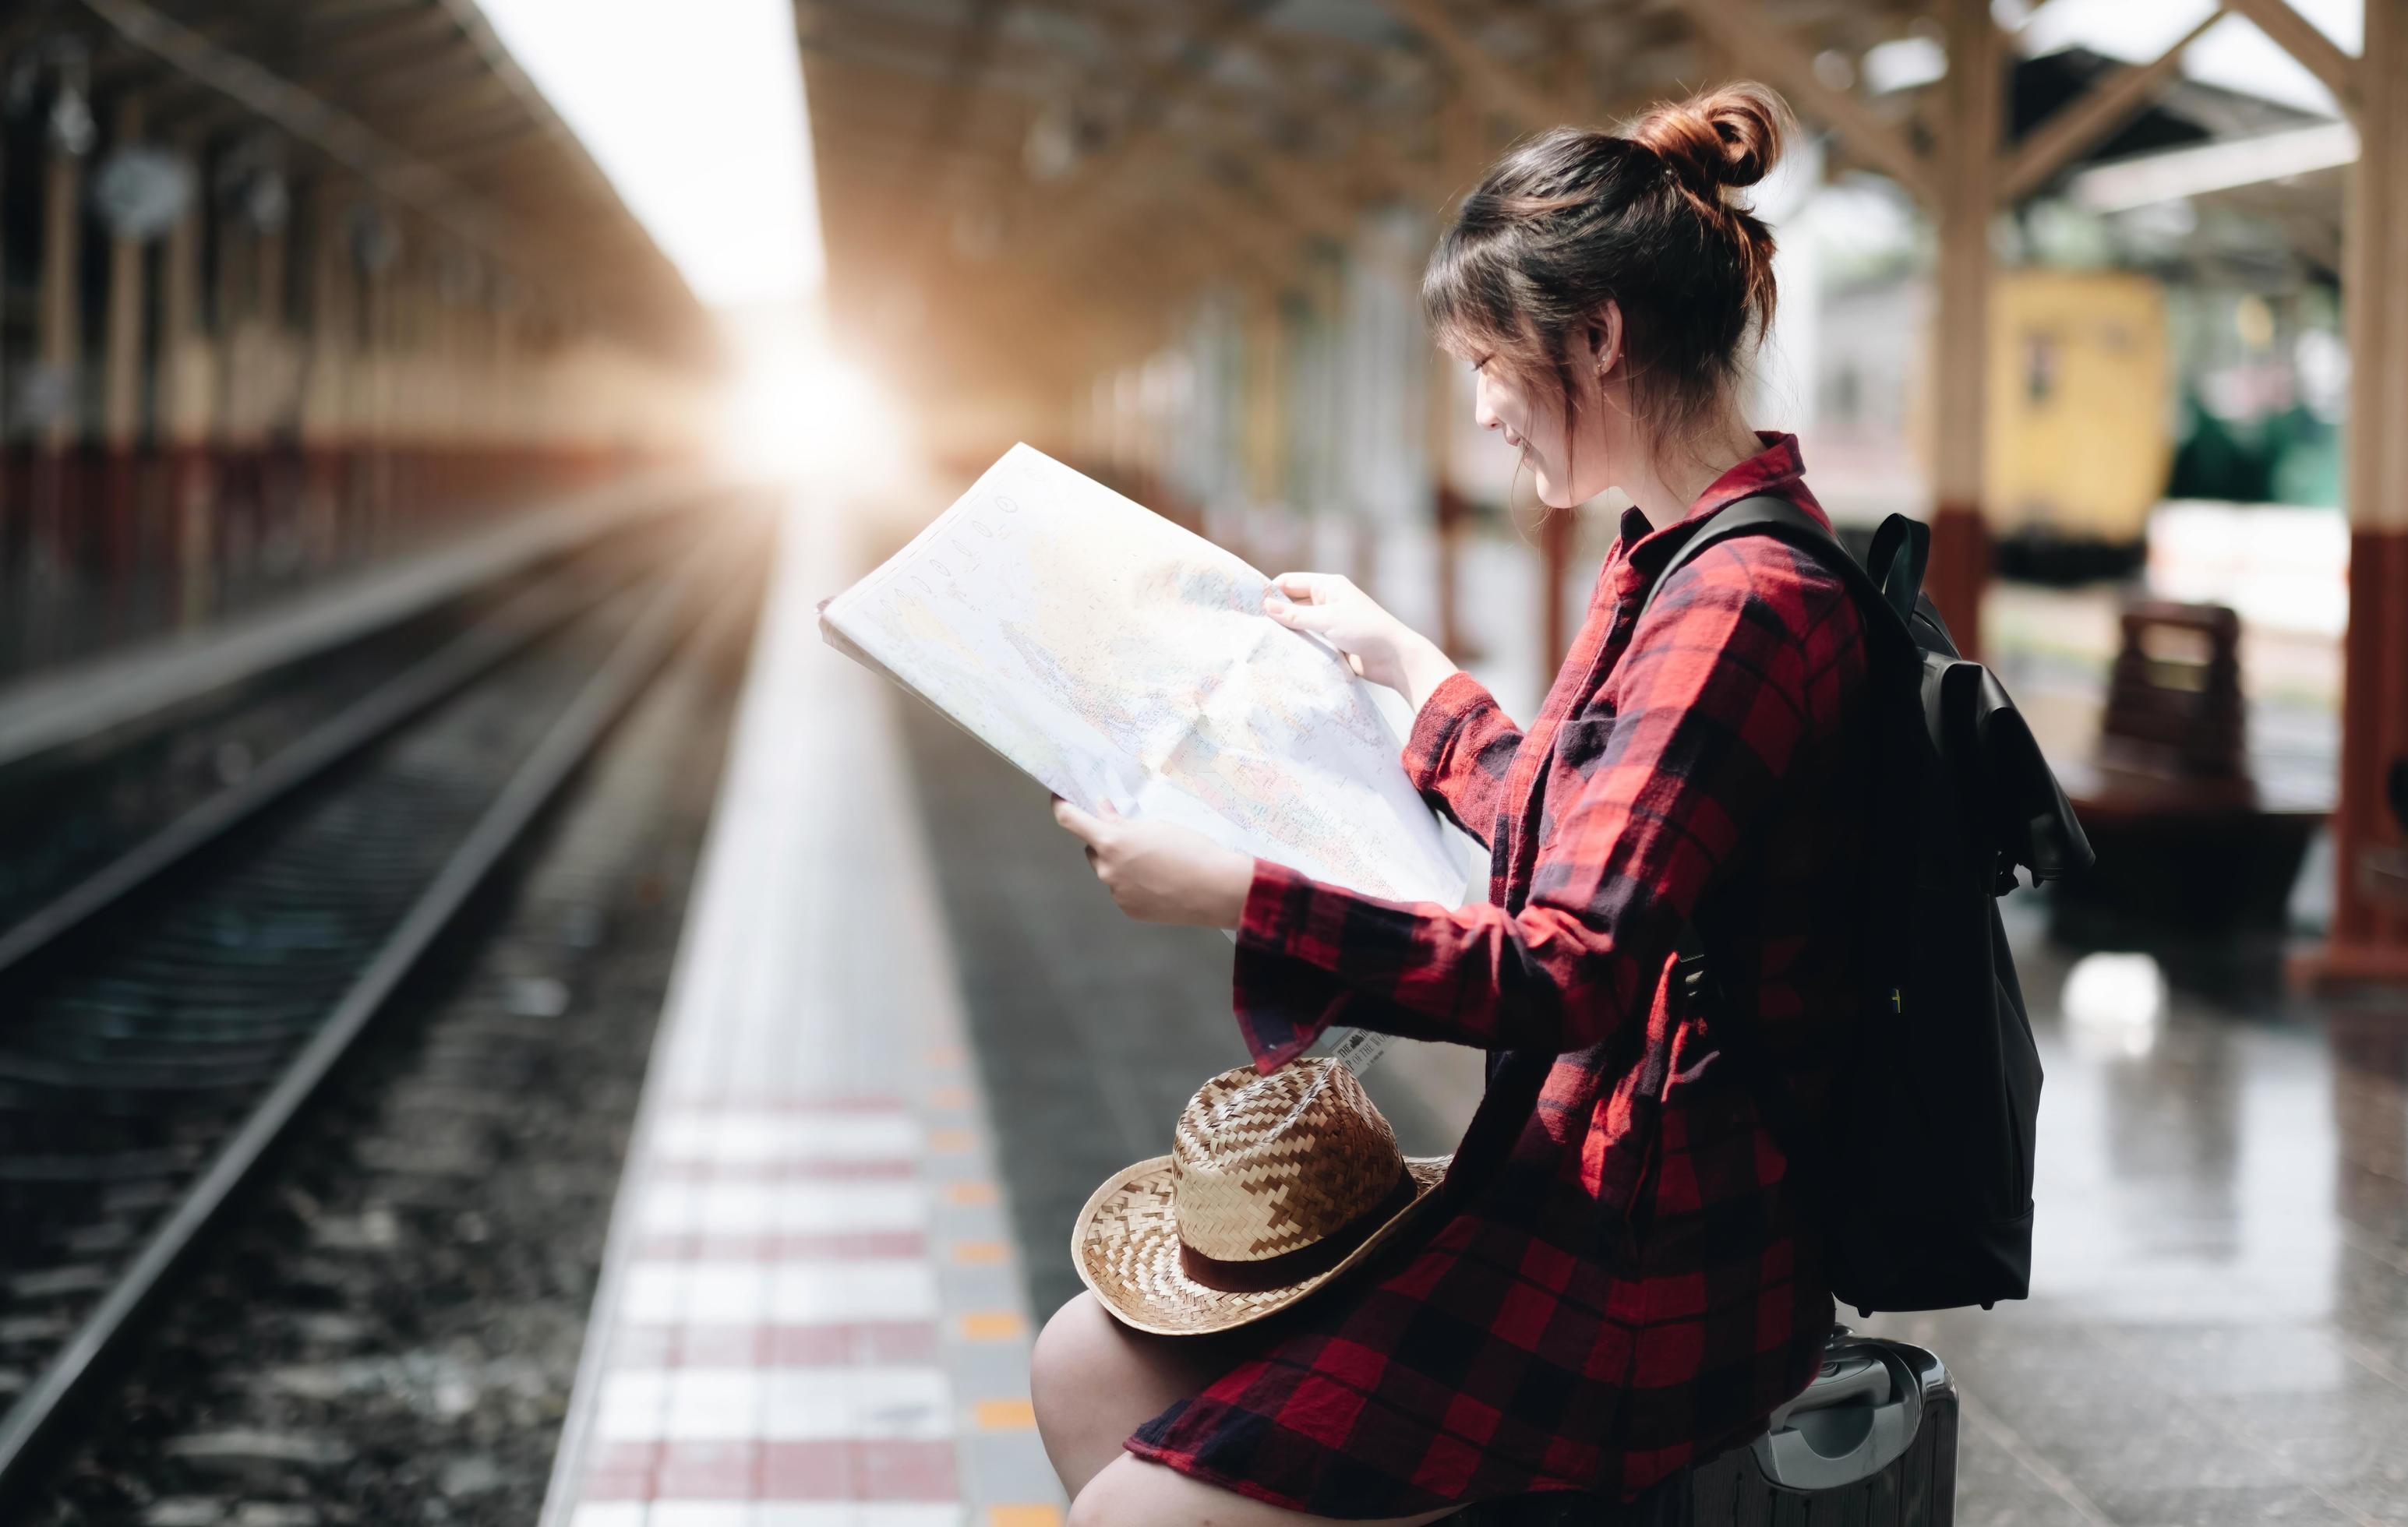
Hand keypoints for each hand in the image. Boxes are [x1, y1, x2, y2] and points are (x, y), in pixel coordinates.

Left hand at [1052, 797, 1253, 926]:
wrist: (1215, 889)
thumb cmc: (1189, 849)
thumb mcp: (1155, 826)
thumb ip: (1122, 821)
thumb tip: (1102, 812)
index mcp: (1111, 842)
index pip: (1071, 820)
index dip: (1061, 806)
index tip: (1058, 799)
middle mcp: (1106, 869)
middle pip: (1094, 849)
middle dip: (1107, 841)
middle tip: (1134, 838)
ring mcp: (1116, 892)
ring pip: (1109, 871)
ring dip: (1121, 864)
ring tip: (1155, 863)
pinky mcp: (1128, 910)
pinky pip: (1122, 890)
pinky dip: (1133, 884)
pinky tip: (1159, 882)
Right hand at [1264, 573, 1458, 709]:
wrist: (1395, 658)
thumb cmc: (1365, 631)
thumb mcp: (1327, 619)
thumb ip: (1296, 614)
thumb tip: (1266, 606)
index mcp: (1328, 585)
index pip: (1290, 582)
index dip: (1271, 591)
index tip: (1249, 605)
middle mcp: (1328, 600)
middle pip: (1293, 602)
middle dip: (1276, 612)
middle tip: (1251, 625)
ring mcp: (1330, 621)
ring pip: (1300, 622)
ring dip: (1286, 629)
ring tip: (1262, 640)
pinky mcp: (1333, 641)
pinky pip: (1309, 639)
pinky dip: (1297, 643)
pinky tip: (1281, 652)